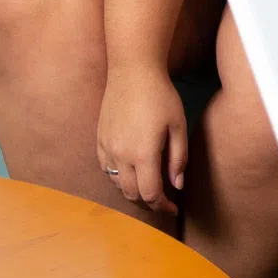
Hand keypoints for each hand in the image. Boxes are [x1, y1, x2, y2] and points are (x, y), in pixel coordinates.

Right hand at [97, 65, 188, 214]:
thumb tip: (177, 185)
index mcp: (143, 154)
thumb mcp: (177, 126)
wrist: (132, 71)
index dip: (163, 206)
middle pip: (132, 194)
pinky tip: (131, 171)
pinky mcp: (100, 139)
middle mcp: (121, 155)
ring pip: (117, 184)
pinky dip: (119, 177)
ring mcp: (107, 148)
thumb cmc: (160, 96)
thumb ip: (178, 158)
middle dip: (149, 202)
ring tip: (148, 185)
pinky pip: (106, 169)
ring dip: (133, 190)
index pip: (151, 194)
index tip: (174, 207)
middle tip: (163, 200)